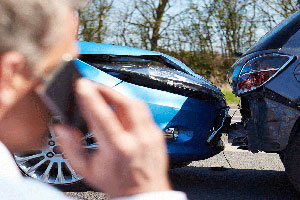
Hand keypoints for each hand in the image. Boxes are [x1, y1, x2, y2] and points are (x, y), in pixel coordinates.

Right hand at [53, 78, 170, 197]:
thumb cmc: (116, 183)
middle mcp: (137, 139)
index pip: (102, 116)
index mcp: (117, 149)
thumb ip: (71, 148)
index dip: (90, 98)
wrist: (143, 193)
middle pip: (124, 103)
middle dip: (105, 90)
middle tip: (93, 86)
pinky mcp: (157, 133)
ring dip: (119, 95)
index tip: (82, 85)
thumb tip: (62, 128)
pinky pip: (144, 112)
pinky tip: (121, 107)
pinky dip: (131, 105)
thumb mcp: (86, 170)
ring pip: (136, 104)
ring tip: (106, 93)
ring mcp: (150, 135)